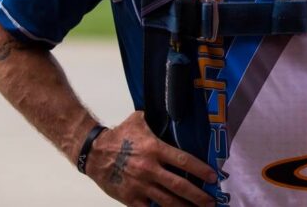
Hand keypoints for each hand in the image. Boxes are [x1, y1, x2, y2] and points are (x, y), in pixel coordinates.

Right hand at [82, 111, 216, 206]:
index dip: (200, 170)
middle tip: (211, 202)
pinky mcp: (130, 198)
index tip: (213, 177)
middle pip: (180, 186)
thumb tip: (171, 110)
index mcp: (154, 149)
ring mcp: (140, 186)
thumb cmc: (119, 136)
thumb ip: (156, 120)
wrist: (93, 152)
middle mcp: (150, 169)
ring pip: (168, 201)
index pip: (183, 161)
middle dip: (198, 196)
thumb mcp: (139, 120)